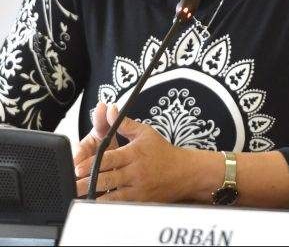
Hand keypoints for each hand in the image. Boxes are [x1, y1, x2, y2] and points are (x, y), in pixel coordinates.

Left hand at [73, 105, 194, 202]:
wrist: (185, 171)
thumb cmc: (162, 151)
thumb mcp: (145, 133)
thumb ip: (124, 123)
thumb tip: (110, 110)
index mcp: (135, 153)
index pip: (110, 158)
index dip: (92, 163)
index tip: (77, 168)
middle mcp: (136, 172)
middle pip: (108, 179)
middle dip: (88, 183)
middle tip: (73, 185)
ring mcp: (139, 188)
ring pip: (113, 196)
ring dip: (96, 198)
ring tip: (80, 200)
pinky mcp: (141, 201)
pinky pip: (122, 206)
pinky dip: (110, 208)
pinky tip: (97, 210)